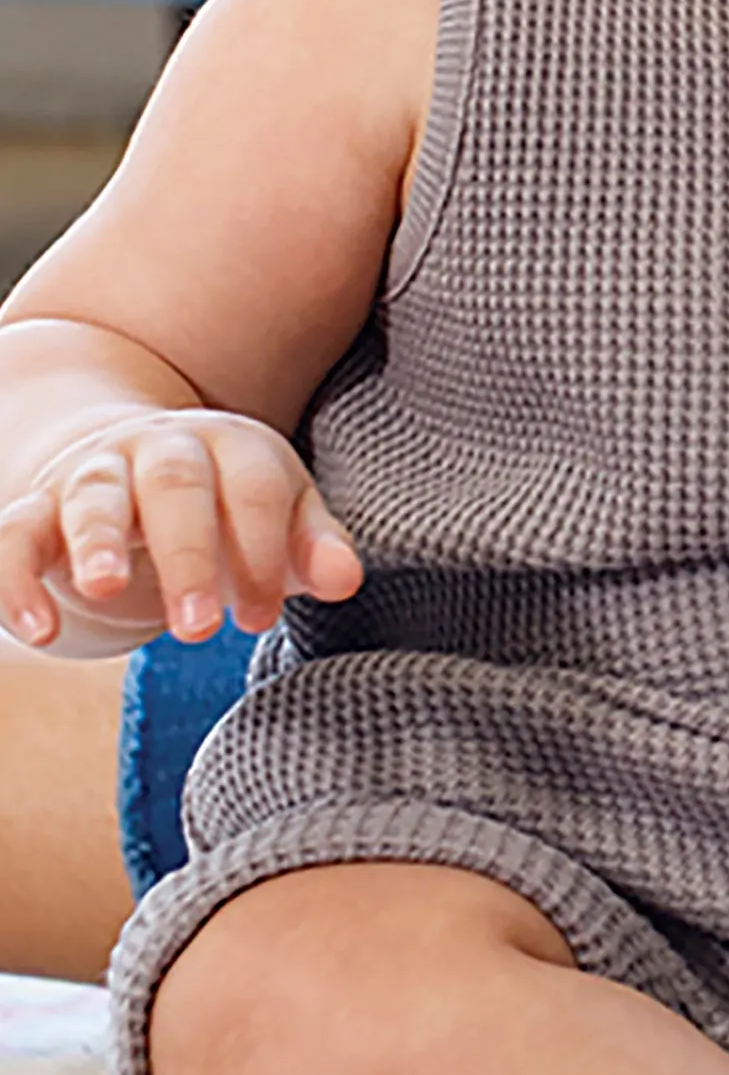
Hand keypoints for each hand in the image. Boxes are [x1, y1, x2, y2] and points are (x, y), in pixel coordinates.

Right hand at [0, 407, 361, 653]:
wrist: (131, 465)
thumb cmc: (224, 505)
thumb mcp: (275, 515)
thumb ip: (312, 545)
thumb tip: (348, 581)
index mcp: (233, 444)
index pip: (255, 489)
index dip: (261, 553)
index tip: (260, 619)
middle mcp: (161, 447)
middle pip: (176, 485)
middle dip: (189, 554)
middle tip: (201, 628)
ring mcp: (94, 473)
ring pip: (93, 496)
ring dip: (98, 543)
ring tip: (106, 592)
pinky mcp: (36, 507)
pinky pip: (17, 533)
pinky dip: (19, 578)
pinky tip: (38, 629)